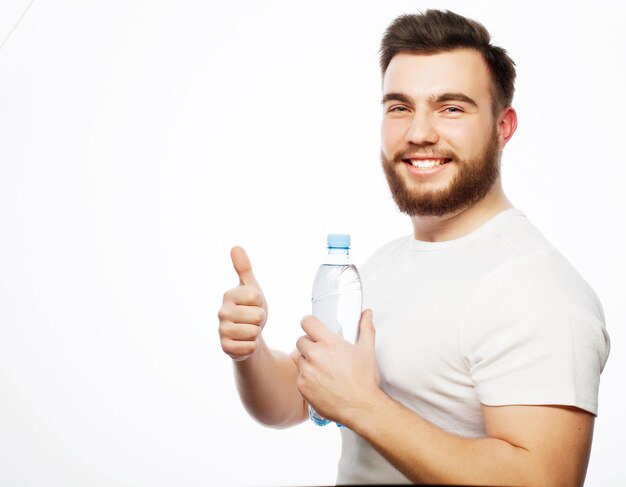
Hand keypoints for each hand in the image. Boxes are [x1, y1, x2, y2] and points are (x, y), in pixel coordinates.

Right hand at [218, 246, 267, 360]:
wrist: (248, 335)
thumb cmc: (250, 309)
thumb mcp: (251, 287)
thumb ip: (244, 268)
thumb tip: (236, 247)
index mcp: (229, 295)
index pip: (256, 297)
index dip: (261, 303)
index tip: (253, 305)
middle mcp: (222, 312)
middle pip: (257, 315)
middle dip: (260, 319)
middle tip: (252, 320)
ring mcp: (222, 330)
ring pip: (254, 332)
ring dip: (256, 333)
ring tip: (249, 330)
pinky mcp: (225, 348)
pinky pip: (250, 346)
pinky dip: (252, 346)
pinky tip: (245, 342)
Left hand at [295, 309, 380, 425]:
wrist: (360, 407)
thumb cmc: (364, 380)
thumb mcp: (367, 350)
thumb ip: (366, 328)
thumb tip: (367, 314)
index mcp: (329, 343)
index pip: (307, 322)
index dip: (309, 324)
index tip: (313, 328)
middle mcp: (315, 355)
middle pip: (301, 340)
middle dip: (310, 344)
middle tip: (322, 353)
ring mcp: (307, 371)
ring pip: (300, 359)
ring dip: (308, 362)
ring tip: (323, 370)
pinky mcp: (302, 386)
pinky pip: (299, 377)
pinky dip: (307, 379)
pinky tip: (321, 383)